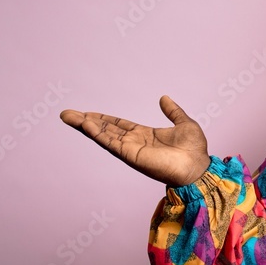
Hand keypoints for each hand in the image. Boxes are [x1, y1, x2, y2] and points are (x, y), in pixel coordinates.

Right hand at [59, 95, 210, 187]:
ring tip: (69, 117)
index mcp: (144, 135)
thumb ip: (173, 111)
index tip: (86, 113)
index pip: (118, 125)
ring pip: (103, 136)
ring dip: (86, 126)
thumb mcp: (184, 123)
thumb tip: (164, 98)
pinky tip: (86, 125)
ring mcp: (131, 150)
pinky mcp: (131, 156)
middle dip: (86, 121)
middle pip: (105, 130)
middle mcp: (134, 143)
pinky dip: (98, 134)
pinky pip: (111, 143)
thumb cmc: (195, 150)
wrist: (198, 166)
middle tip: (67, 114)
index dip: (103, 119)